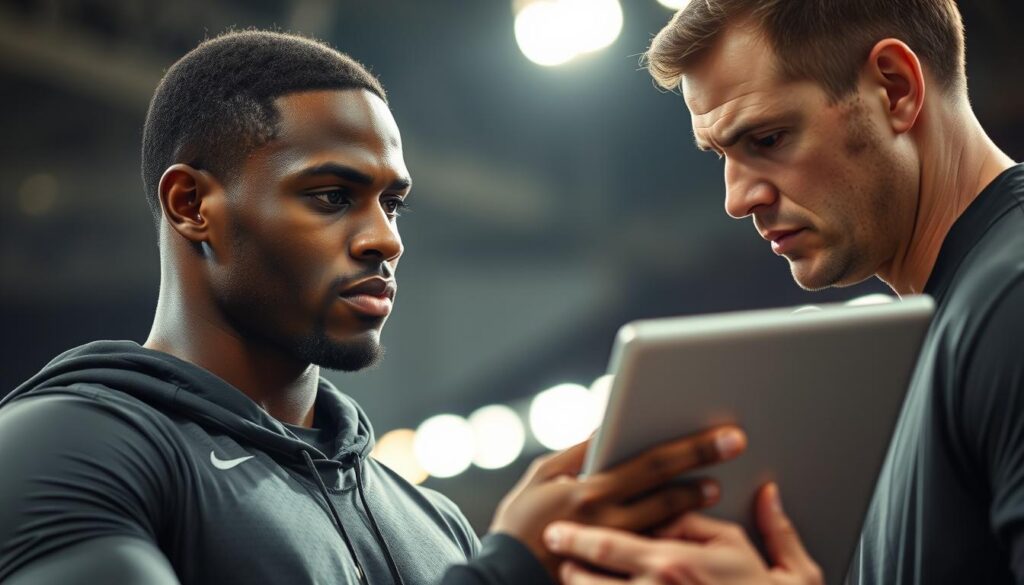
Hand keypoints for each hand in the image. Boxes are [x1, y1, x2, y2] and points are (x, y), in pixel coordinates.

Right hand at [489, 426, 745, 578]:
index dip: (691, 449)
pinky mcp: (614, 574)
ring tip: (715, 487)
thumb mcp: (541, 478)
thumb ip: (577, 452)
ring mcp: (615, 551)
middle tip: (737, 446)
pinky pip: (650, 551)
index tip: (722, 433)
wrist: (504, 579)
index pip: (651, 464)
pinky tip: (688, 526)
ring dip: (693, 505)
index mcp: (589, 491)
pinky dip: (672, 535)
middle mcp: (608, 521)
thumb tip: (607, 424)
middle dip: (705, 468)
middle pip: (669, 493)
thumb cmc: (520, 523)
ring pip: (667, 526)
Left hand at [544, 483, 822, 584]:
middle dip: (567, 562)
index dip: (577, 538)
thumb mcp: (768, 562)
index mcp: (675, 565)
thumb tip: (762, 494)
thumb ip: (757, 525)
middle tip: (556, 551)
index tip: (559, 531)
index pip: (608, 545)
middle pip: (587, 579)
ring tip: (571, 577)